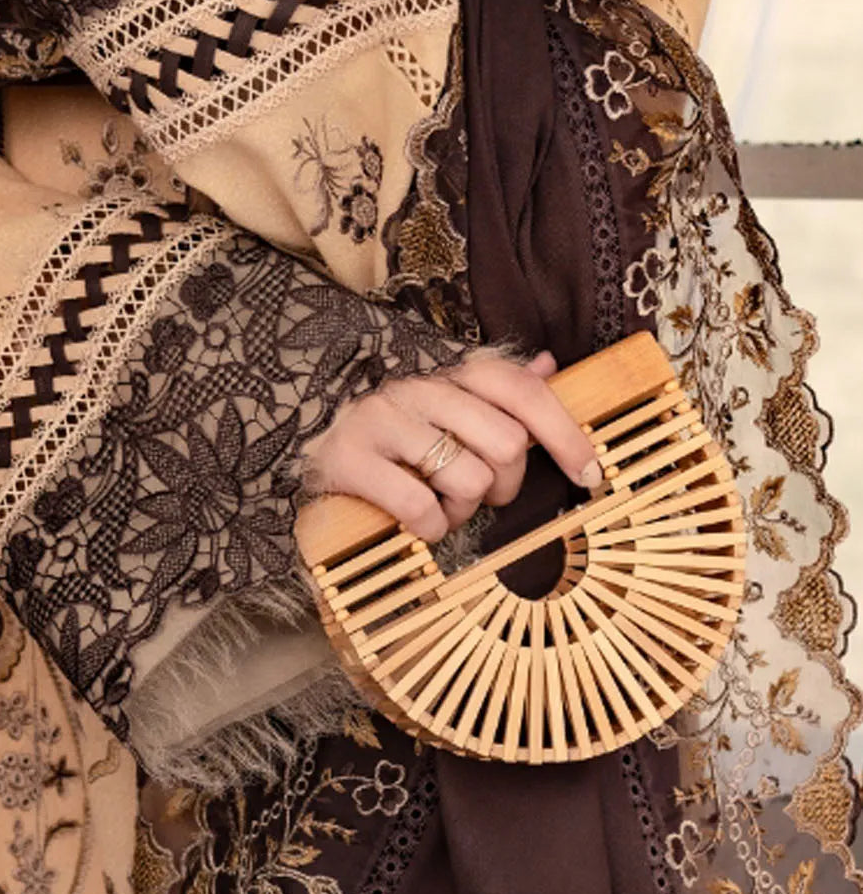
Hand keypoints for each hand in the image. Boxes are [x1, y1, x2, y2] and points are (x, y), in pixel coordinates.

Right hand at [301, 350, 601, 543]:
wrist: (301, 436)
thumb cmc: (394, 432)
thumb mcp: (446, 404)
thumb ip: (498, 389)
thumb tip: (548, 364)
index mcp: (449, 375)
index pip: (523, 393)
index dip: (566, 435)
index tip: (591, 475)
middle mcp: (419, 390)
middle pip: (506, 444)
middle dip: (504, 484)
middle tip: (479, 494)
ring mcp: (384, 422)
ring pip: (469, 480)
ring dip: (462, 510)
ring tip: (440, 505)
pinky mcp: (351, 461)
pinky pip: (421, 509)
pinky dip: (429, 529)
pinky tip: (417, 524)